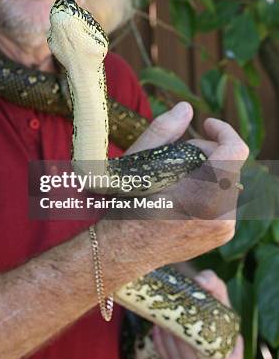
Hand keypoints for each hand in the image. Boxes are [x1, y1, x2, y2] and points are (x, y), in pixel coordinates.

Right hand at [121, 102, 248, 266]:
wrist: (123, 250)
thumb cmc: (126, 205)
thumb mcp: (138, 163)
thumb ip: (164, 131)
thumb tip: (186, 108)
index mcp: (204, 196)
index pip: (235, 150)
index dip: (222, 130)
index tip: (205, 124)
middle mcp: (222, 214)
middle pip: (229, 164)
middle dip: (206, 153)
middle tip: (175, 156)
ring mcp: (225, 227)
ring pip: (227, 181)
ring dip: (207, 172)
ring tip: (175, 178)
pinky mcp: (223, 234)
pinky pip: (224, 200)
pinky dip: (208, 190)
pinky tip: (182, 195)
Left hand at [151, 269, 243, 358]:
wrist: (194, 302)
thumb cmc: (211, 297)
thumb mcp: (215, 287)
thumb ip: (212, 280)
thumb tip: (202, 281)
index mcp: (232, 350)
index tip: (200, 341)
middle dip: (182, 345)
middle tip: (172, 325)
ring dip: (169, 344)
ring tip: (163, 324)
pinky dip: (162, 347)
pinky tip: (158, 330)